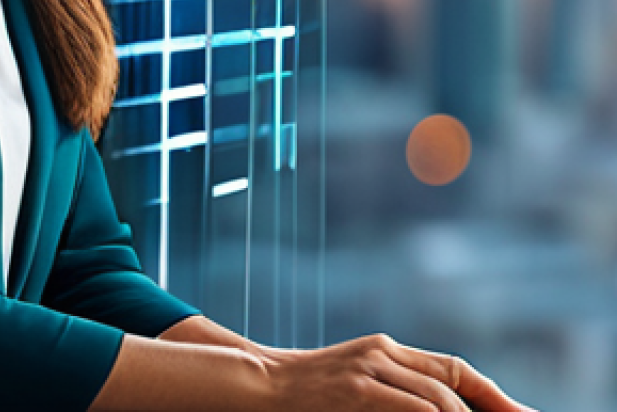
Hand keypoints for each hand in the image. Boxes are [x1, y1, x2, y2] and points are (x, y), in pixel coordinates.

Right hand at [246, 333, 538, 411]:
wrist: (261, 382)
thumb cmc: (308, 394)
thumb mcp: (355, 381)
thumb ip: (394, 389)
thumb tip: (441, 408)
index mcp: (385, 348)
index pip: (453, 369)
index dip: (492, 395)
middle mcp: (382, 352)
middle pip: (453, 382)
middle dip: (493, 410)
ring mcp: (370, 368)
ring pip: (439, 399)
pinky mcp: (357, 390)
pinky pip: (414, 410)